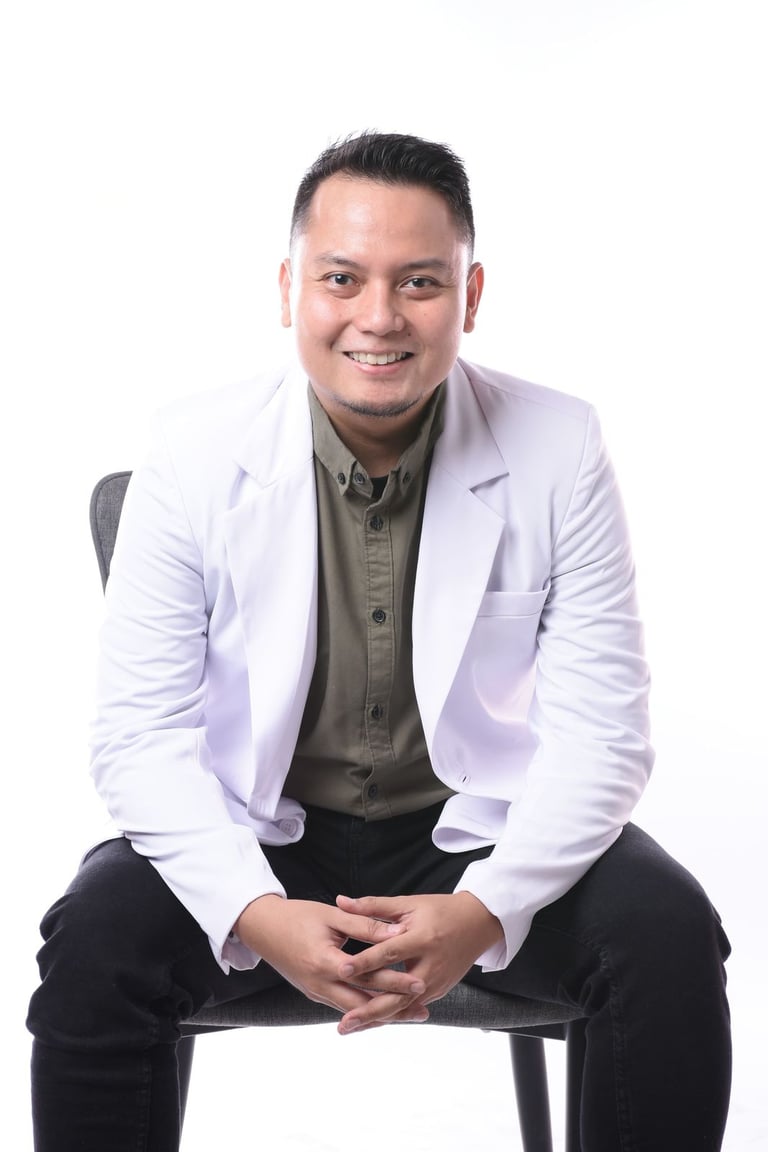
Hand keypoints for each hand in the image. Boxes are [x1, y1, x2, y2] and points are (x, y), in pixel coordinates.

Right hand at [233, 896, 428, 1019]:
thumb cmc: (297, 916)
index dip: (395, 982)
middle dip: (394, 1009)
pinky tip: (383, 1007)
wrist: (262, 928)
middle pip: (363, 1005)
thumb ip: (364, 925)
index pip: (367, 978)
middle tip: (423, 1010)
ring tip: (410, 1013)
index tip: (420, 983)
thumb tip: (397, 932)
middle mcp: (320, 984)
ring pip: (354, 1010)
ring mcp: (315, 992)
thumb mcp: (332, 916)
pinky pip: (343, 1006)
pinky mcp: (314, 993)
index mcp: (325, 963)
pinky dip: (365, 1008)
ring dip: (382, 1013)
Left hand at [333, 892, 503, 1033]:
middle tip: (343, 1023)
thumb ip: (373, 906)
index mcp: (422, 939)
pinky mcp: (438, 991)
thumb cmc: (440, 910)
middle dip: (369, 1010)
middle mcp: (430, 966)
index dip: (365, 962)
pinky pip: (410, 1006)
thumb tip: (340, 901)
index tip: (342, 970)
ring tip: (348, 1027)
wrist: (478, 924)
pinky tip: (369, 1022)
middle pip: (397, 994)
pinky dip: (390, 1014)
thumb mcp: (408, 904)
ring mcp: (436, 983)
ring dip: (376, 1019)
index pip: (389, 953)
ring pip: (402, 1007)